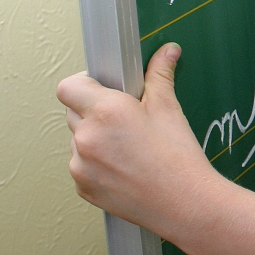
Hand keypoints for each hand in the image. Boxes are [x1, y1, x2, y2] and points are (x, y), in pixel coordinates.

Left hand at [59, 44, 254, 254]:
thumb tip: (167, 51)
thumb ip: (160, 74)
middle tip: (126, 118)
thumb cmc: (179, 158)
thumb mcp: (169, 109)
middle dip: (94, 110)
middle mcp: (87, 136)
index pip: (69, 86)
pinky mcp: (82, 186)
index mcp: (106, 110)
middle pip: (73, 111)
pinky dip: (96, 162)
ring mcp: (80, 164)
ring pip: (78, 139)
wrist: (185, 204)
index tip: (102, 87)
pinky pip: (81, 164)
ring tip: (129, 146)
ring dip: (95, 137)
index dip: (85, 83)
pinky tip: (126, 166)